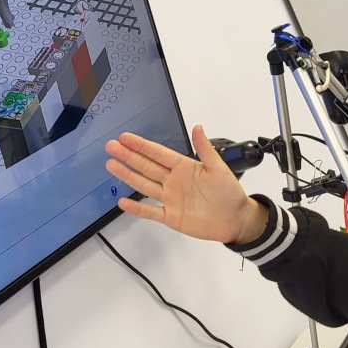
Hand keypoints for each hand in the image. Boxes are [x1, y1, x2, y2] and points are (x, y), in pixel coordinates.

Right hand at [105, 124, 268, 243]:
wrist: (235, 220)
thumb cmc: (230, 194)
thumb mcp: (219, 169)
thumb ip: (205, 149)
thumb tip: (198, 127)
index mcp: (184, 167)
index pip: (158, 153)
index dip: (141, 145)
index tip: (125, 137)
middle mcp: (174, 181)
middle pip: (146, 166)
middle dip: (128, 156)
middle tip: (111, 146)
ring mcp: (170, 198)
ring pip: (144, 184)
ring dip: (128, 175)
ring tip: (111, 165)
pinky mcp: (171, 216)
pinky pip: (150, 211)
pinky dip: (137, 207)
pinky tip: (123, 201)